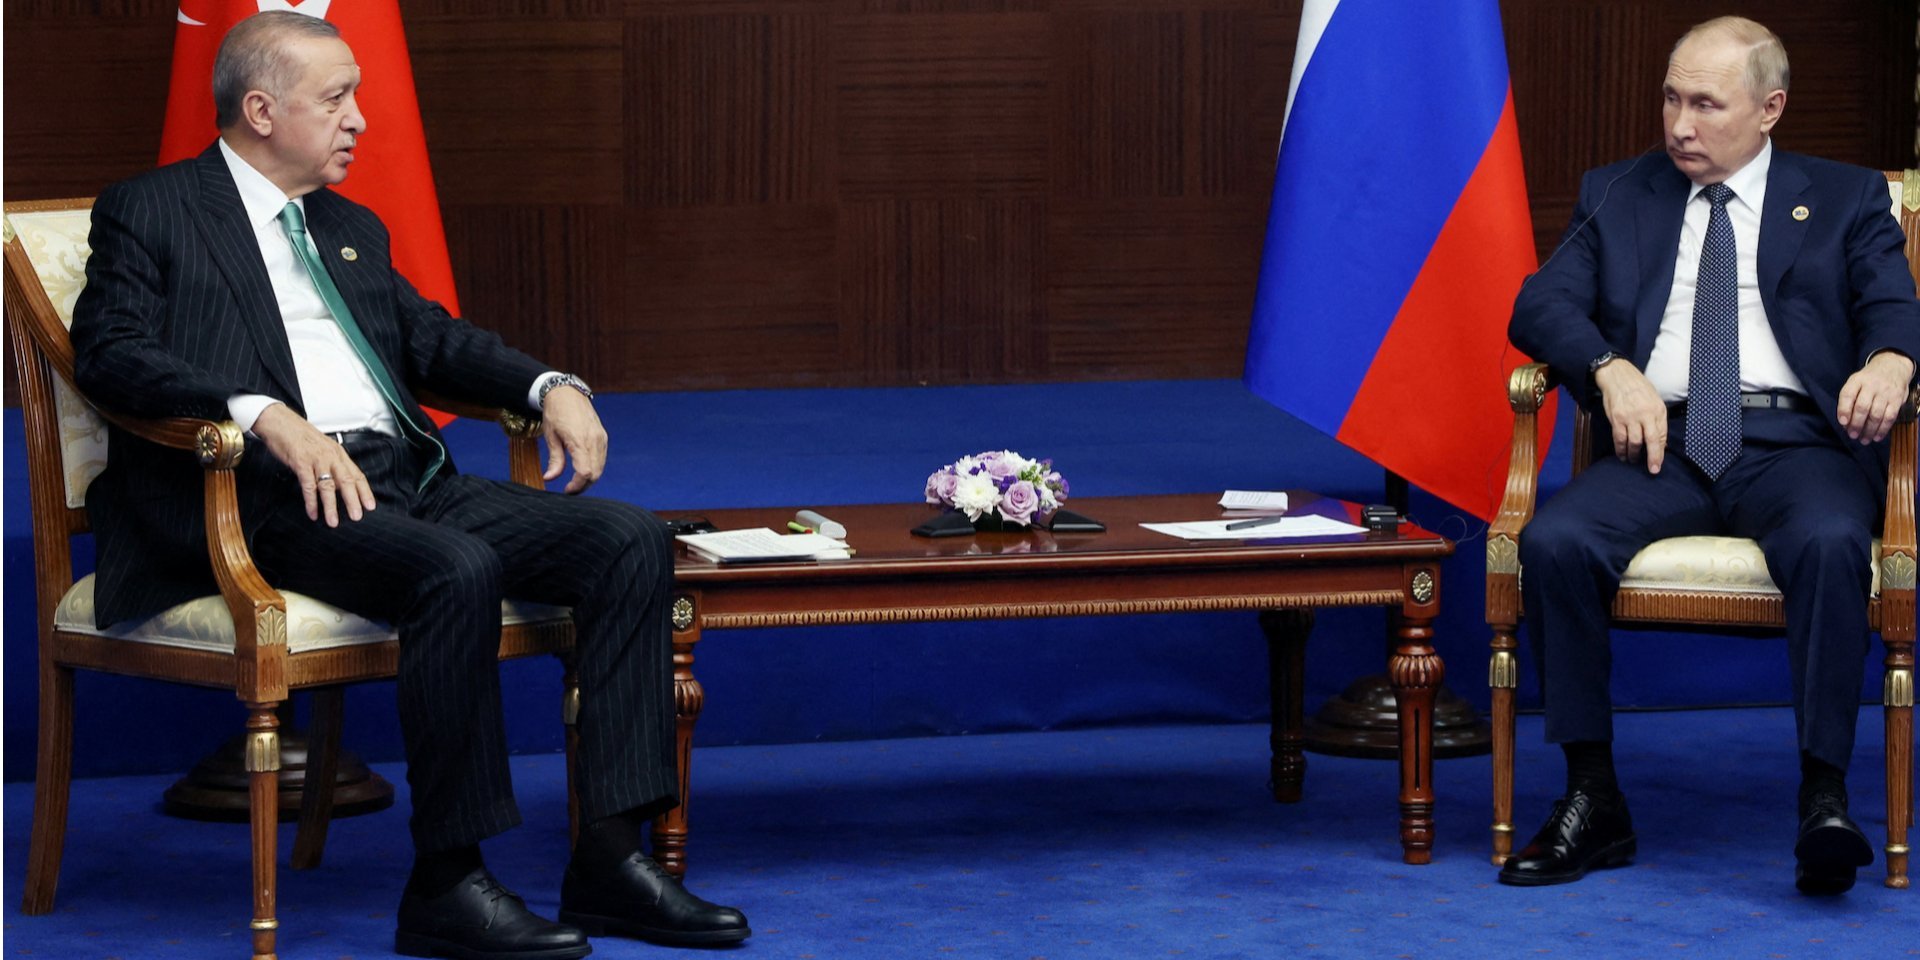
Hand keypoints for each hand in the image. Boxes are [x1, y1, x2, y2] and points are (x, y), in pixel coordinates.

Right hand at [249, 403, 375, 525]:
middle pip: (346, 481)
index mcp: (338, 453)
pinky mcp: (301, 463)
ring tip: (333, 522)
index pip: (357, 474)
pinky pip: (308, 486)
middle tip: (357, 517)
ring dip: (331, 506)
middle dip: (353, 501)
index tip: (370, 506)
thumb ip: (332, 464)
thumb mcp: (323, 448)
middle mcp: (331, 456)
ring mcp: (316, 459)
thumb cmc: (300, 435)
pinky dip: (311, 501)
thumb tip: (340, 483)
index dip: (364, 491)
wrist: (280, 422)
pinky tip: (313, 513)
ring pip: (328, 486)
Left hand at [541, 386, 606, 493]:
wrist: (567, 392)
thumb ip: (555, 460)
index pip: (585, 472)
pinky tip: (583, 469)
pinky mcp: (603, 436)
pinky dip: (594, 468)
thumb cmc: (556, 412)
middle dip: (583, 485)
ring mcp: (601, 438)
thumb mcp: (551, 436)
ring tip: (575, 481)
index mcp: (580, 440)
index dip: (577, 486)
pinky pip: (602, 458)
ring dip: (589, 478)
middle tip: (570, 489)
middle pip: (595, 473)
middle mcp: (594, 440)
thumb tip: (550, 478)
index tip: (567, 490)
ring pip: (600, 467)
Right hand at [1594, 358, 1667, 472]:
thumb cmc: (1638, 387)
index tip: (1659, 463)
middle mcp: (1645, 414)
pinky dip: (1621, 449)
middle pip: (1650, 441)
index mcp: (1657, 409)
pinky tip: (1622, 455)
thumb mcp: (1654, 400)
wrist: (1618, 376)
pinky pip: (1619, 439)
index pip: (1661, 434)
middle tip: (1652, 470)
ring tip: (1633, 460)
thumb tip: (1658, 440)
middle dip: (1652, 458)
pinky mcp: (1616, 419)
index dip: (1661, 451)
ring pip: (1634, 442)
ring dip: (1634, 455)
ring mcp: (1630, 417)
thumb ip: (1656, 419)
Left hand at [1836, 351, 1915, 443]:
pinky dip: (1883, 429)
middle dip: (1856, 424)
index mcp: (1857, 380)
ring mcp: (1885, 392)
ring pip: (1876, 414)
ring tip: (1864, 440)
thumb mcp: (1856, 381)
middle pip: (1862, 407)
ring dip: (1869, 430)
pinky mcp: (1897, 399)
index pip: (1847, 395)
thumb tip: (1845, 423)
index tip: (1842, 423)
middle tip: (1853, 435)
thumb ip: (1849, 399)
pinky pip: (1890, 417)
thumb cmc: (1869, 379)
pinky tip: (1877, 437)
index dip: (1844, 410)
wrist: (1892, 366)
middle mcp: (1871, 385)